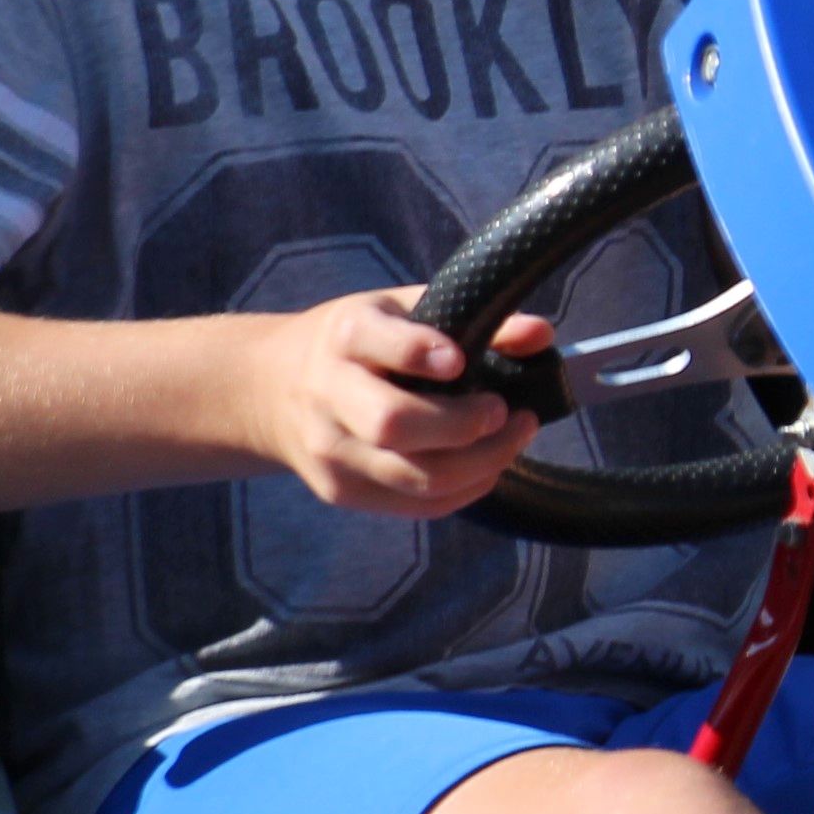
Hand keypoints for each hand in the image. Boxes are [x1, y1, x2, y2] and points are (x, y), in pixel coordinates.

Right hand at [252, 289, 556, 518]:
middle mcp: (330, 395)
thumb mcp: (402, 309)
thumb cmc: (358, 344)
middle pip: (394, 424)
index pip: (381, 346)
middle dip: (463, 424)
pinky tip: (488, 465)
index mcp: (346, 336)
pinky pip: (415, 505)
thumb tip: (540, 333)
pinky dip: (465, 490)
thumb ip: (471, 317)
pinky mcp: (342, 492)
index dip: (422, 354)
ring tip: (514, 437)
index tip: (460, 362)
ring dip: (481, 463)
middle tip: (505, 411)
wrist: (273, 390)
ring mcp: (332, 452)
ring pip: (415, 476)